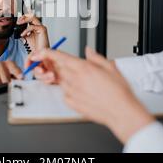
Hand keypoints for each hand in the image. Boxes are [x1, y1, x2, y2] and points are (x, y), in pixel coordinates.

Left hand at [16, 13, 49, 51]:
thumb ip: (23, 32)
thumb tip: (17, 29)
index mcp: (36, 27)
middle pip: (31, 16)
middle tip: (17, 21)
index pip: (30, 18)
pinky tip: (22, 34)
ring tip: (18, 23)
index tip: (17, 21)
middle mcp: (39, 26)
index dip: (23, 17)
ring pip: (33, 18)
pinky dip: (26, 30)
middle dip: (23, 17)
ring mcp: (42, 27)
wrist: (39, 53)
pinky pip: (32, 26)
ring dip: (24, 19)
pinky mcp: (42, 29)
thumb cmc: (35, 47)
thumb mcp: (26, 37)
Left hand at [29, 46, 155, 143]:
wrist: (120, 112)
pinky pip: (65, 93)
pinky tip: (83, 92)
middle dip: (59, 65)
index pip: (59, 57)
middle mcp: (75, 79)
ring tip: (84, 82)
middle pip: (58, 68)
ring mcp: (72, 92)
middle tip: (73, 67)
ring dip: (66, 78)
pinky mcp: (72, 103)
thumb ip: (95, 57)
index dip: (48, 53)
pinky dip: (69, 90)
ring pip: (61, 80)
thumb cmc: (118, 92)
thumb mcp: (110, 67)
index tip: (42, 52)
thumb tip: (88, 50)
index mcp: (83, 68)